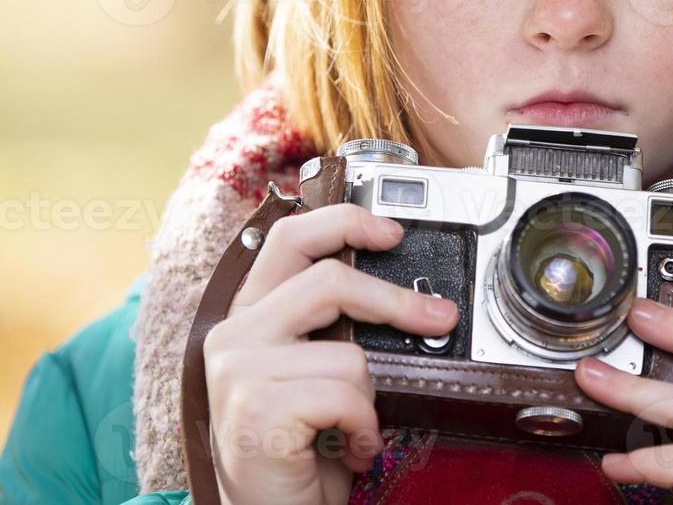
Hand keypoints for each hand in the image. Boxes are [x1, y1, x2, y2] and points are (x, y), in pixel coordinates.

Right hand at [203, 203, 460, 504]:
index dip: (345, 222)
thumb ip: (329, 329)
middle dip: (395, 302)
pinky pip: (346, 396)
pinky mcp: (256, 408)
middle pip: (329, 279)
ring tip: (354, 427)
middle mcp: (235, 334)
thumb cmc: (297, 450)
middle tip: (437, 319)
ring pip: (348, 352)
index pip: (290, 237)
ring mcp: (240, 369)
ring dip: (369, 398)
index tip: (392, 232)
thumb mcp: (310, 376)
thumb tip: (404, 298)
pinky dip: (363, 428)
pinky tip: (348, 448)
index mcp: (249, 314)